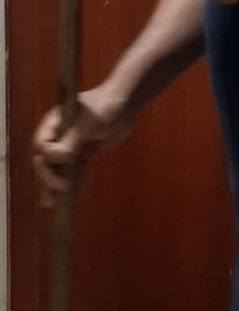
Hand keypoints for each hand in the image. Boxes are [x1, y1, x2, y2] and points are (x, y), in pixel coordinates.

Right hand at [32, 82, 133, 208]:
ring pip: (59, 168)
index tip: (64, 162)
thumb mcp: (88, 124)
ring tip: (52, 205)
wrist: (125, 105)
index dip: (49, 157)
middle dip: (48, 178)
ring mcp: (70, 144)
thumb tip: (53, 158)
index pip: (42, 144)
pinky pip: (75, 170)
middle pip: (46, 160)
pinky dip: (75, 182)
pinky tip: (75, 196)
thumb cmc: (106, 107)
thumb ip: (71, 141)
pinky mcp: (83, 152)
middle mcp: (59, 135)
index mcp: (54, 123)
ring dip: (57, 185)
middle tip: (54, 195)